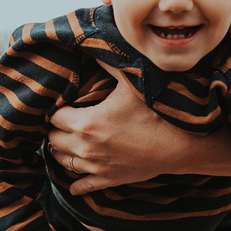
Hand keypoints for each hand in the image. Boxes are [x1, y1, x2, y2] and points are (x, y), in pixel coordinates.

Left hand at [47, 63, 192, 193]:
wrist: (178, 147)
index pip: (53, 117)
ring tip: (68, 141)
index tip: (63, 105)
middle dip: (55, 130)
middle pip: (53, 140)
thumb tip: (94, 43)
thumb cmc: (155, 114)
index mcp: (86, 123)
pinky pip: (81, 186)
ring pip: (62, 162)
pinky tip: (73, 180)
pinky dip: (75, 182)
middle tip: (64, 122)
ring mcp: (95, 167)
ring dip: (62, 151)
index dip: (55, 109)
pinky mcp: (107, 180)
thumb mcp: (131, 84)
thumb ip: (109, 65)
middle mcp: (85, 147)